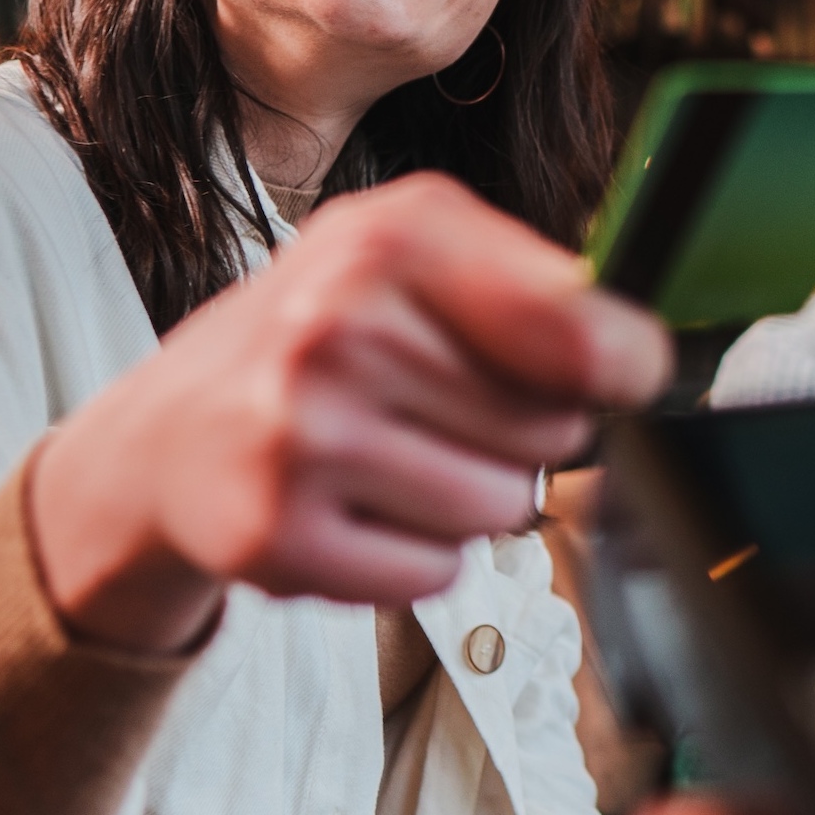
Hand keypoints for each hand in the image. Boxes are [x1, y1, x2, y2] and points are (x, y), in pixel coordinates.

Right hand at [30, 174, 671, 654]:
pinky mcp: (277, 535)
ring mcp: (301, 437)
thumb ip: (537, 284)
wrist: (173, 429)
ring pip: (504, 509)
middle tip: (442, 410)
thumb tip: (641, 356)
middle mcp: (339, 330)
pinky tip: (359, 508)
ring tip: (396, 457)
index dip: (623, 367)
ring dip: (471, 498)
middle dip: (522, 434)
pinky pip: (438, 573)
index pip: (580, 331)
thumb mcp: (415, 255)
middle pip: (554, 434)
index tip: (617, 375)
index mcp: (393, 241)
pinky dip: (417, 555)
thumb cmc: (322, 334)